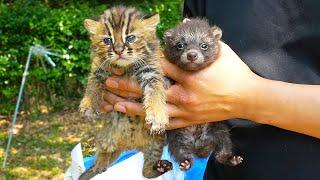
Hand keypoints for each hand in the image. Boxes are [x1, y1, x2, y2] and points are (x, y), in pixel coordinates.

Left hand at [102, 42, 258, 128]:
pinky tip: (138, 119)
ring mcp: (187, 110)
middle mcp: (185, 95)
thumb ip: (201, 41)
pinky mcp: (190, 121)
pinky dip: (152, 120)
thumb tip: (188, 23)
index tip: (130, 60)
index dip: (144, 63)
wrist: (249, 98)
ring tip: (114, 103)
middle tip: (109, 82)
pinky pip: (168, 123)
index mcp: (191, 76)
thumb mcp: (220, 52)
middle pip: (150, 90)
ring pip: (153, 110)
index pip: (161, 68)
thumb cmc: (236, 74)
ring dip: (132, 107)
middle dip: (126, 86)